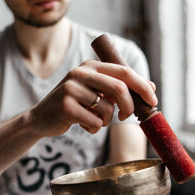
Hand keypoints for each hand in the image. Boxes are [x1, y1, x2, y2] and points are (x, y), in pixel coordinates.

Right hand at [29, 60, 156, 136]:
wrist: (41, 118)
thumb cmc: (74, 105)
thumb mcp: (96, 92)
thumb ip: (119, 88)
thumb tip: (151, 87)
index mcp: (91, 65)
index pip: (124, 71)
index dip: (142, 86)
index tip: (153, 100)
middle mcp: (80, 72)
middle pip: (119, 88)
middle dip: (129, 106)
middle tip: (125, 116)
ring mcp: (71, 88)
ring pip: (107, 109)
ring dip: (106, 121)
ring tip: (94, 120)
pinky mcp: (66, 106)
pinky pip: (94, 122)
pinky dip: (94, 128)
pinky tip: (83, 125)